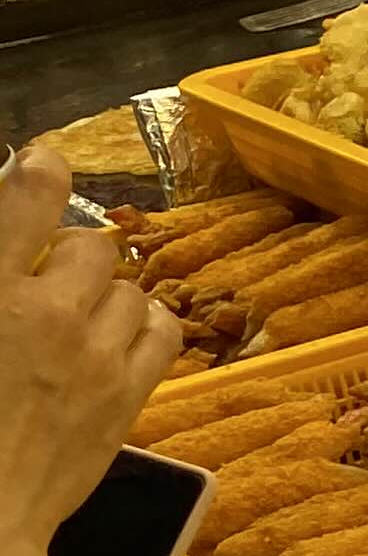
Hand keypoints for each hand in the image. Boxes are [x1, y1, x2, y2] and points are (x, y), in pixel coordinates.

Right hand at [0, 145, 176, 553]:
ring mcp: (94, 355)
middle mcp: (46, 312)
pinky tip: (124, 330)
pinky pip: (162, 329)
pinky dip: (146, 321)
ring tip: (76, 313)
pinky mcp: (127, 394)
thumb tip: (17, 266)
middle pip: (90, 244)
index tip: (43, 161)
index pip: (27, 201)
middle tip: (46, 272)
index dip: (40, 170)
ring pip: (128, 286)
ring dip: (104, 290)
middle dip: (70, 248)